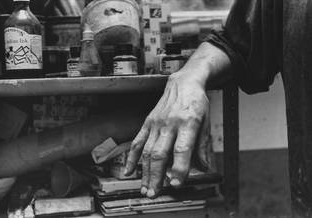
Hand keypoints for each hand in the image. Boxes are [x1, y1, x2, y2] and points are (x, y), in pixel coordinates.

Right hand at [124, 71, 210, 197]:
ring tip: (144, 188)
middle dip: (156, 176)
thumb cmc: (196, 102)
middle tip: (154, 193)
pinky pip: (137, 141)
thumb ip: (202, 146)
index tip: (176, 184)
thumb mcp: (206, 122)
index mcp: (188, 123)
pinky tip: (129, 170)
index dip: (179, 168)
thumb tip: (202, 167)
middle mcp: (170, 124)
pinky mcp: (148, 122)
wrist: (183, 83)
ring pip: (147, 150)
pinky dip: (132, 157)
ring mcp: (156, 123)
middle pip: (160, 153)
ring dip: (145, 171)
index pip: (182, 149)